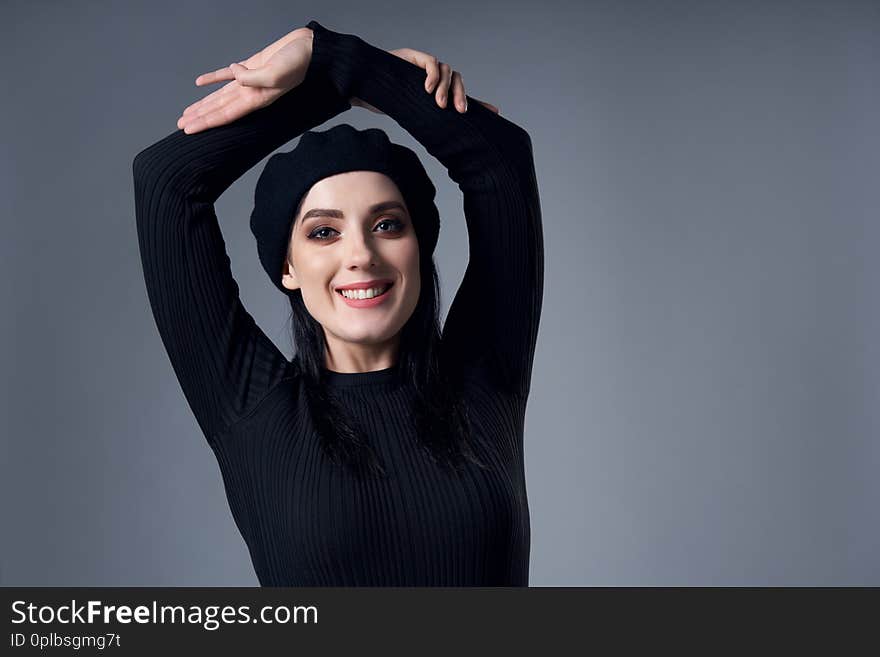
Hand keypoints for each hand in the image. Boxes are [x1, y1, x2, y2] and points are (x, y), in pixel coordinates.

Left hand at [177, 27, 314, 133]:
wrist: (311, 49)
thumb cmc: (299, 63)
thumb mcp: (277, 72)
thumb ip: (254, 77)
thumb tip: (235, 73)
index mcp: (258, 98)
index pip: (225, 114)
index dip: (206, 122)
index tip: (189, 129)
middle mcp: (252, 93)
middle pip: (219, 109)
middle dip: (200, 117)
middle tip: (181, 125)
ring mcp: (250, 80)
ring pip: (220, 95)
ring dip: (204, 104)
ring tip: (188, 112)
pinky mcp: (252, 65)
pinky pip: (227, 74)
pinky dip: (213, 78)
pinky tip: (200, 83)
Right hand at [350, 47, 499, 115]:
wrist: (360, 89)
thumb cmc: (384, 104)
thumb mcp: (413, 116)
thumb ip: (431, 122)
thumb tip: (451, 143)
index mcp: (436, 92)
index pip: (462, 95)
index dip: (479, 102)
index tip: (495, 113)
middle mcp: (434, 78)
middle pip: (459, 81)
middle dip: (461, 96)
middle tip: (459, 112)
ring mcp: (424, 66)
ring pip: (448, 71)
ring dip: (446, 88)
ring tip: (438, 103)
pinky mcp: (414, 57)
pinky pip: (432, 63)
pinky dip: (434, 75)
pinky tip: (429, 89)